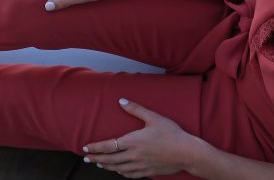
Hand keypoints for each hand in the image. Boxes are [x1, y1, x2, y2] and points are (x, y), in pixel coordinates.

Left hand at [82, 99, 203, 177]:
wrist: (187, 152)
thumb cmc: (171, 133)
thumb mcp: (153, 117)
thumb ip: (135, 109)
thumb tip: (121, 100)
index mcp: (133, 141)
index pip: (108, 145)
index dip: (96, 147)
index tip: (86, 148)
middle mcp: (134, 155)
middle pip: (110, 159)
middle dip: (97, 158)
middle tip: (86, 158)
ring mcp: (141, 165)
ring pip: (119, 168)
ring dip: (107, 166)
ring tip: (100, 164)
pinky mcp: (148, 172)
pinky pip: (130, 175)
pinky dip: (121, 173)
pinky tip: (119, 171)